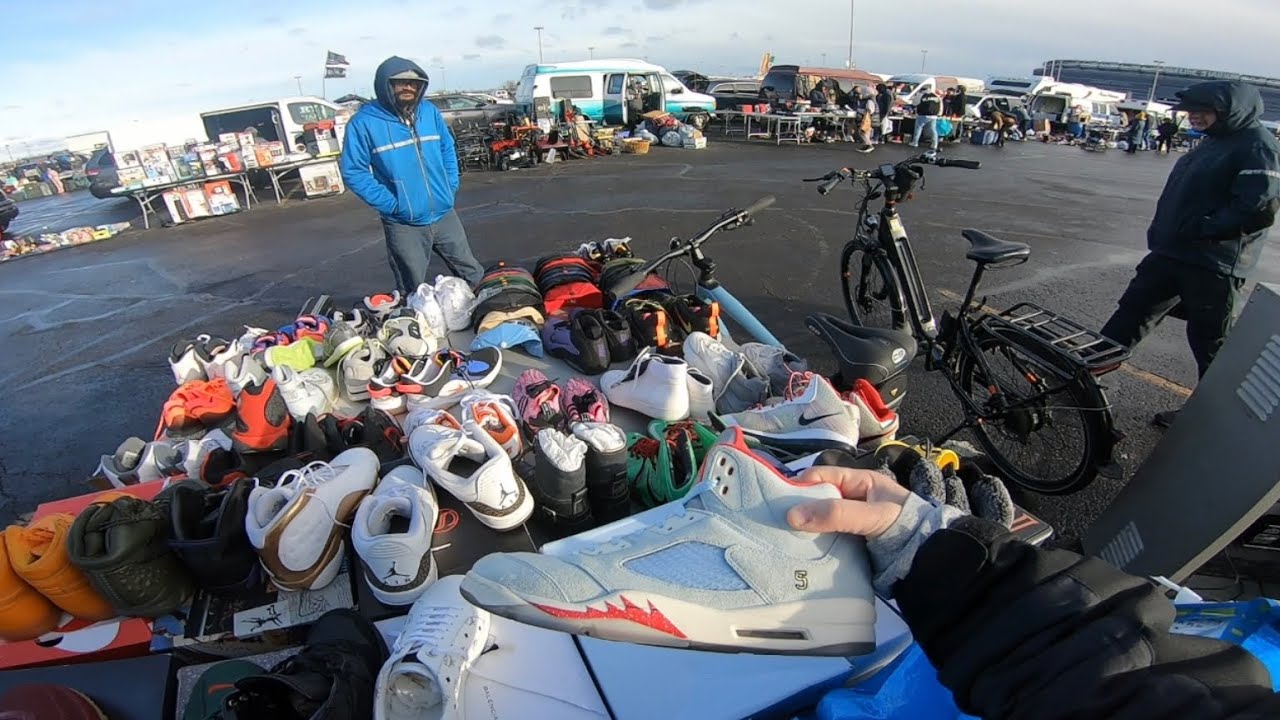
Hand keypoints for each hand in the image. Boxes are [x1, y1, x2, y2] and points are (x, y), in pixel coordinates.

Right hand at [787, 467, 910, 539]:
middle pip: (817, 499)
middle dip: (800, 508)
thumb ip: (835, 514)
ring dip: (806, 528)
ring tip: (784, 537)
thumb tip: (792, 515)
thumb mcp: (869, 515)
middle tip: (777, 521)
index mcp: (860, 482)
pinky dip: (814, 543)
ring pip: (819, 520)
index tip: (780, 500)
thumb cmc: (903, 526)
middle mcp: (853, 499)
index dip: (800, 485)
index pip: (821, 476)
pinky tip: (801, 550)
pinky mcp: (849, 543)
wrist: (927, 559)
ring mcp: (850, 521)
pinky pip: (825, 538)